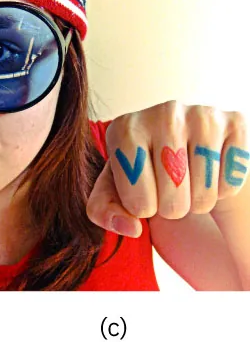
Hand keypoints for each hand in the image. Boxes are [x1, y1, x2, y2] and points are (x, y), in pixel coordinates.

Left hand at [87, 101, 247, 237]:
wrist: (180, 149)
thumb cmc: (140, 173)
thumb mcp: (113, 191)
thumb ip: (106, 213)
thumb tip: (132, 227)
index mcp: (124, 129)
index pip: (138, 202)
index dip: (143, 209)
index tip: (143, 193)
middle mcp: (164, 113)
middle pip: (173, 198)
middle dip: (171, 208)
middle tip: (168, 191)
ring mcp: (202, 115)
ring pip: (204, 193)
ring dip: (198, 202)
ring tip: (188, 184)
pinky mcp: (235, 122)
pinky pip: (232, 181)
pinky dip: (223, 190)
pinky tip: (211, 174)